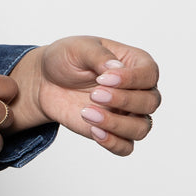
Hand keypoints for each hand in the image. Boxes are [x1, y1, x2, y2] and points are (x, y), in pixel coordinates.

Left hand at [8, 37, 160, 155]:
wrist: (45, 81)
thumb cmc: (67, 59)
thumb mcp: (79, 48)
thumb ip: (100, 56)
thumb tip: (116, 67)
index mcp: (135, 63)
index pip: (149, 74)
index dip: (131, 79)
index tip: (103, 78)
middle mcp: (138, 90)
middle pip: (150, 102)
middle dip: (123, 100)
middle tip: (94, 94)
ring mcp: (128, 113)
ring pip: (141, 128)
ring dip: (117, 124)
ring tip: (87, 113)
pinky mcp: (113, 131)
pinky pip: (126, 147)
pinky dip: (114, 143)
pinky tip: (94, 131)